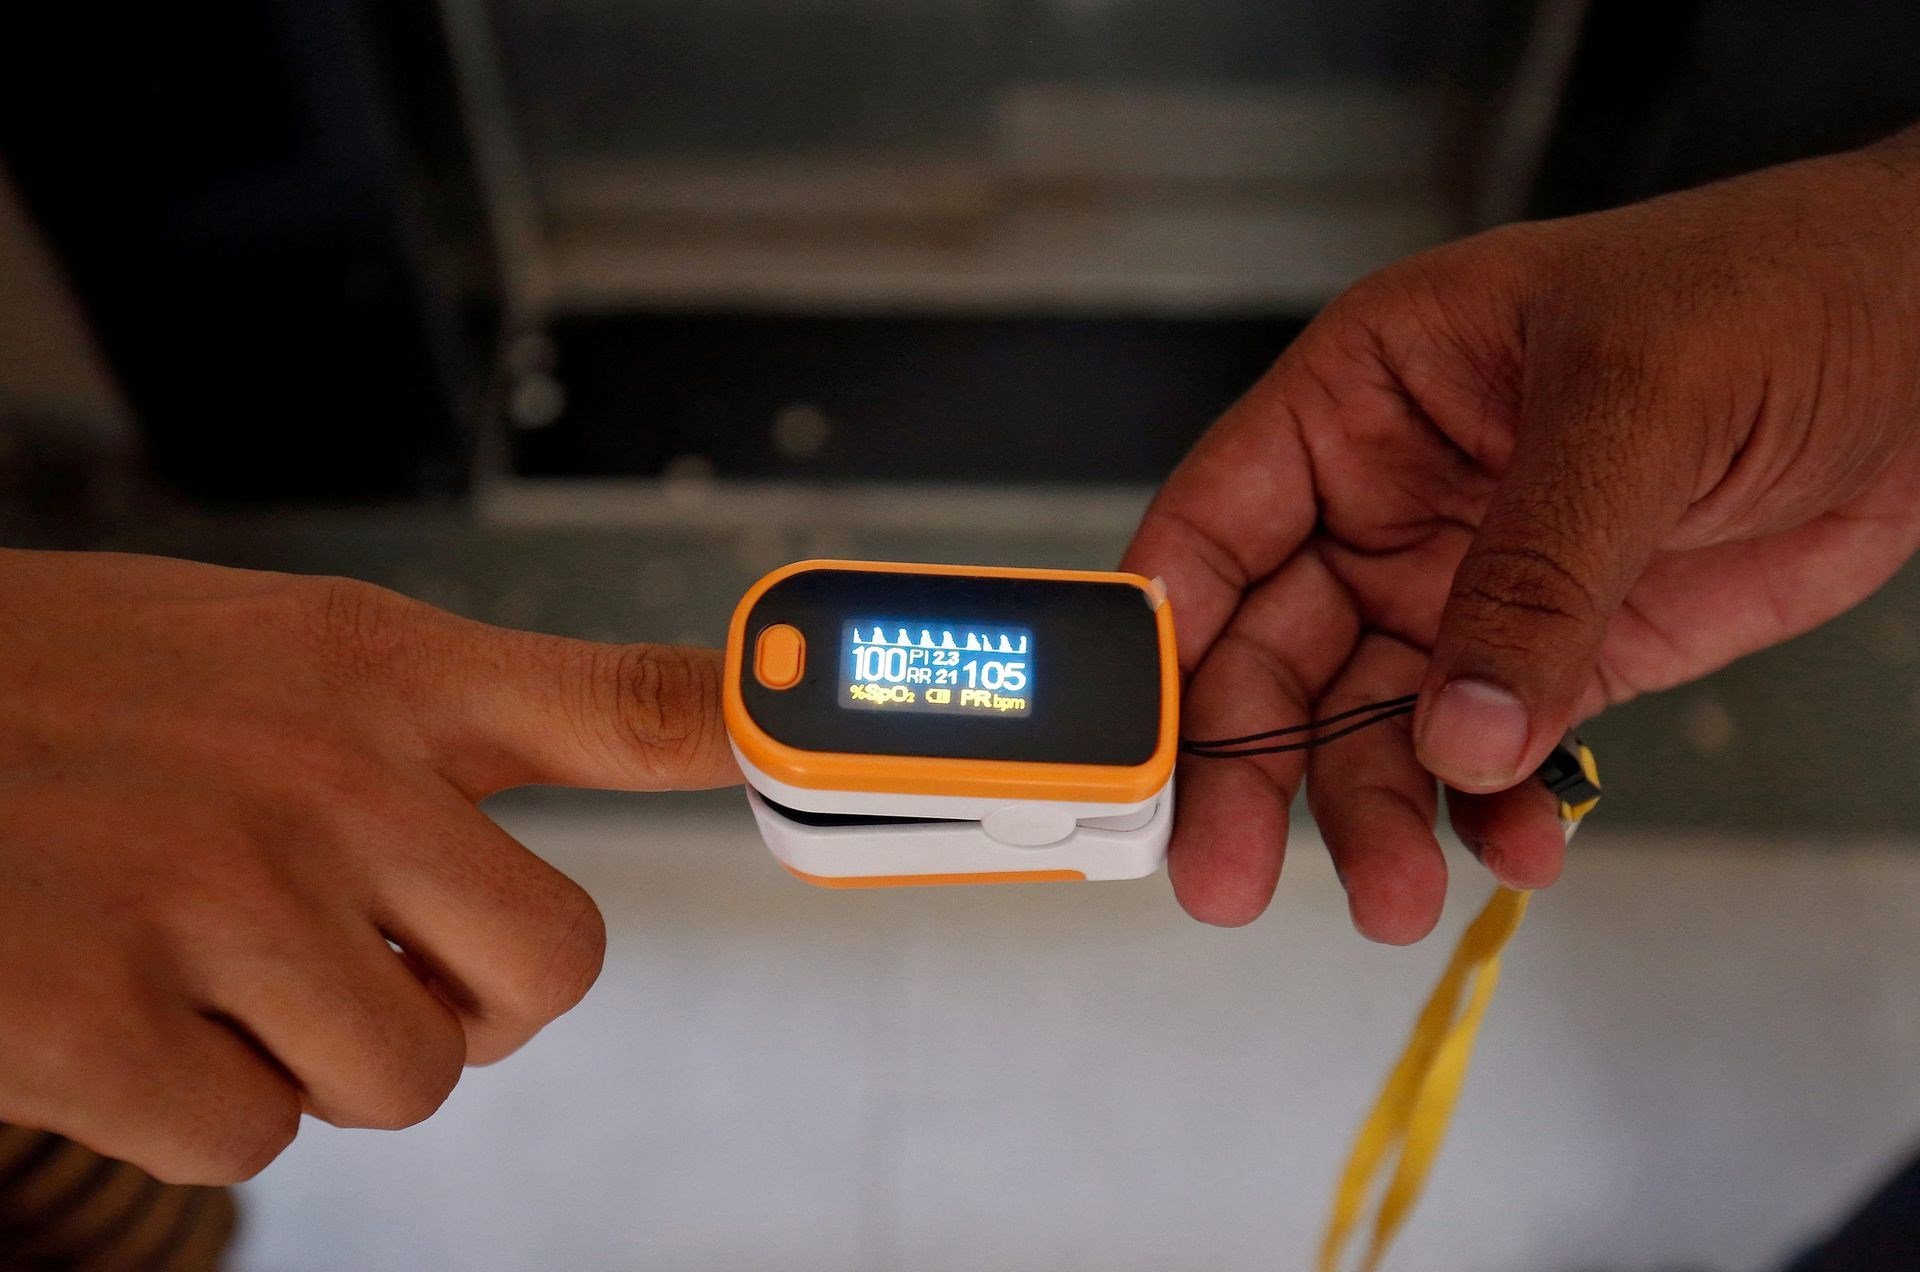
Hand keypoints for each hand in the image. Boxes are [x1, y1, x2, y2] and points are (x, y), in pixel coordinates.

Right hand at [0, 549, 736, 1181]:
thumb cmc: (77, 688)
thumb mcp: (285, 649)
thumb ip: (463, 715)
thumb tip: (638, 759)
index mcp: (380, 672)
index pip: (628, 703)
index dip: (752, 733)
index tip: (818, 750)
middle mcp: (326, 775)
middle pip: (552, 971)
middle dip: (478, 999)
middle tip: (386, 963)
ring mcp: (215, 898)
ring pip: (405, 1077)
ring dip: (320, 1051)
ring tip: (212, 960)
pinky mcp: (97, 1017)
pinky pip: (257, 1135)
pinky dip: (200, 1102)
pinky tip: (125, 1004)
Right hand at [1124, 128, 1919, 939]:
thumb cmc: (1774, 294)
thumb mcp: (1635, 406)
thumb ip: (1534, 574)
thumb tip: (1455, 729)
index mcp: (1364, 398)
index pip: (1215, 525)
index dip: (1159, 640)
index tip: (1133, 749)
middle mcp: (1390, 502)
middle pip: (1271, 654)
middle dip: (1250, 768)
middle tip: (1229, 874)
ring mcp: (1467, 586)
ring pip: (1370, 726)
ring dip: (1374, 814)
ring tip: (1394, 893)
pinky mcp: (1555, 658)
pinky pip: (1487, 755)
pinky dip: (1492, 813)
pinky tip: (1517, 846)